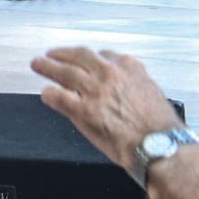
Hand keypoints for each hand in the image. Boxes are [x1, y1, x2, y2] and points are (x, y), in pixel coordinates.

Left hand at [31, 47, 182, 171]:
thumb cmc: (160, 128)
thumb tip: (125, 90)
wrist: (158, 145)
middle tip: (51, 54)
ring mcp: (95, 91)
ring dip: (48, 67)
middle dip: (62, 53)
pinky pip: (59, 97)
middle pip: (79, 56)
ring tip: (38, 64)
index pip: (104, 54)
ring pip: (65, 72)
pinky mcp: (83, 110)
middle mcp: (110, 74)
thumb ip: (134, 86)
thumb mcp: (152, 94)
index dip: (91, 57)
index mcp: (130, 68)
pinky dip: (49, 94)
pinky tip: (45, 94)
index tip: (84, 59)